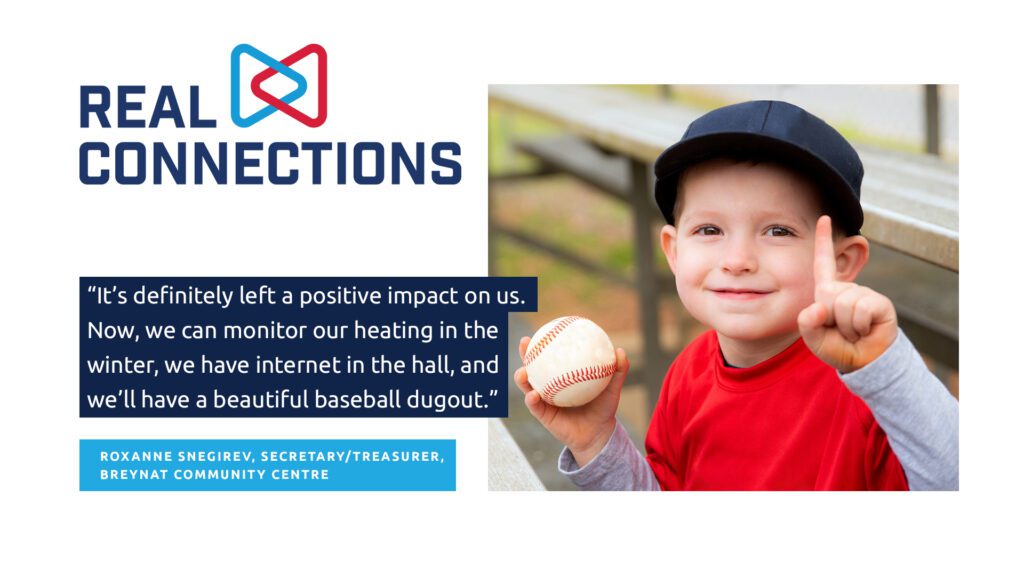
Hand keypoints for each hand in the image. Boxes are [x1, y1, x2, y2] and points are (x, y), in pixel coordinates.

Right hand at [513, 336, 628, 466]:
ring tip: (523, 371)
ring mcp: (543, 400)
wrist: (598, 434)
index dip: (544, 342)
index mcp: (561, 376)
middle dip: (525, 354)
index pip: (550, 355)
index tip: (543, 329)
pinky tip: (534, 394)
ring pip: (527, 386)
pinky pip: (534, 406)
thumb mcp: (611, 389)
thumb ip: (617, 371)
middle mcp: (549, 386)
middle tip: (525, 342)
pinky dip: (532, 399)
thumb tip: (620, 351)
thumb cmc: (603, 408)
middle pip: (533, 366)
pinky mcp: (542, 415)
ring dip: (522, 377)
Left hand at [798, 215, 897, 372]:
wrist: (863, 362)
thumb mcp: (814, 337)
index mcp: (829, 293)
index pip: (823, 264)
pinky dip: (859, 326)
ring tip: (855, 331)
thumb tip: (818, 307)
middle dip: (831, 317)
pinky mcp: (880, 303)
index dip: (823, 241)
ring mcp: (865, 294)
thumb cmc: (838, 347)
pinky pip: (860, 309)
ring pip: (844, 303)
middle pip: (828, 293)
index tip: (824, 217)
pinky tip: (866, 331)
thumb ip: (808, 323)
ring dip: (846, 325)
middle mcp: (847, 289)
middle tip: (842, 330)